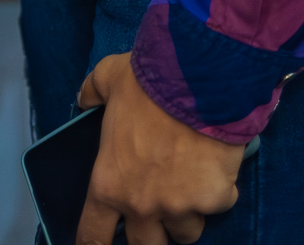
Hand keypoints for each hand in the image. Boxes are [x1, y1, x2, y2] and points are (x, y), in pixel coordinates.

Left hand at [75, 54, 243, 244]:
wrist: (199, 76)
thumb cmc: (149, 80)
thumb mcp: (108, 77)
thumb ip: (92, 92)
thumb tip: (84, 99)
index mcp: (110, 184)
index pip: (94, 237)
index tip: (103, 243)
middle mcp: (143, 205)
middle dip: (152, 231)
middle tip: (158, 206)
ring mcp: (180, 207)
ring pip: (186, 231)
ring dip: (187, 212)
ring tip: (190, 181)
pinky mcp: (214, 200)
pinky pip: (218, 204)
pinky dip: (219, 189)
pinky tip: (217, 162)